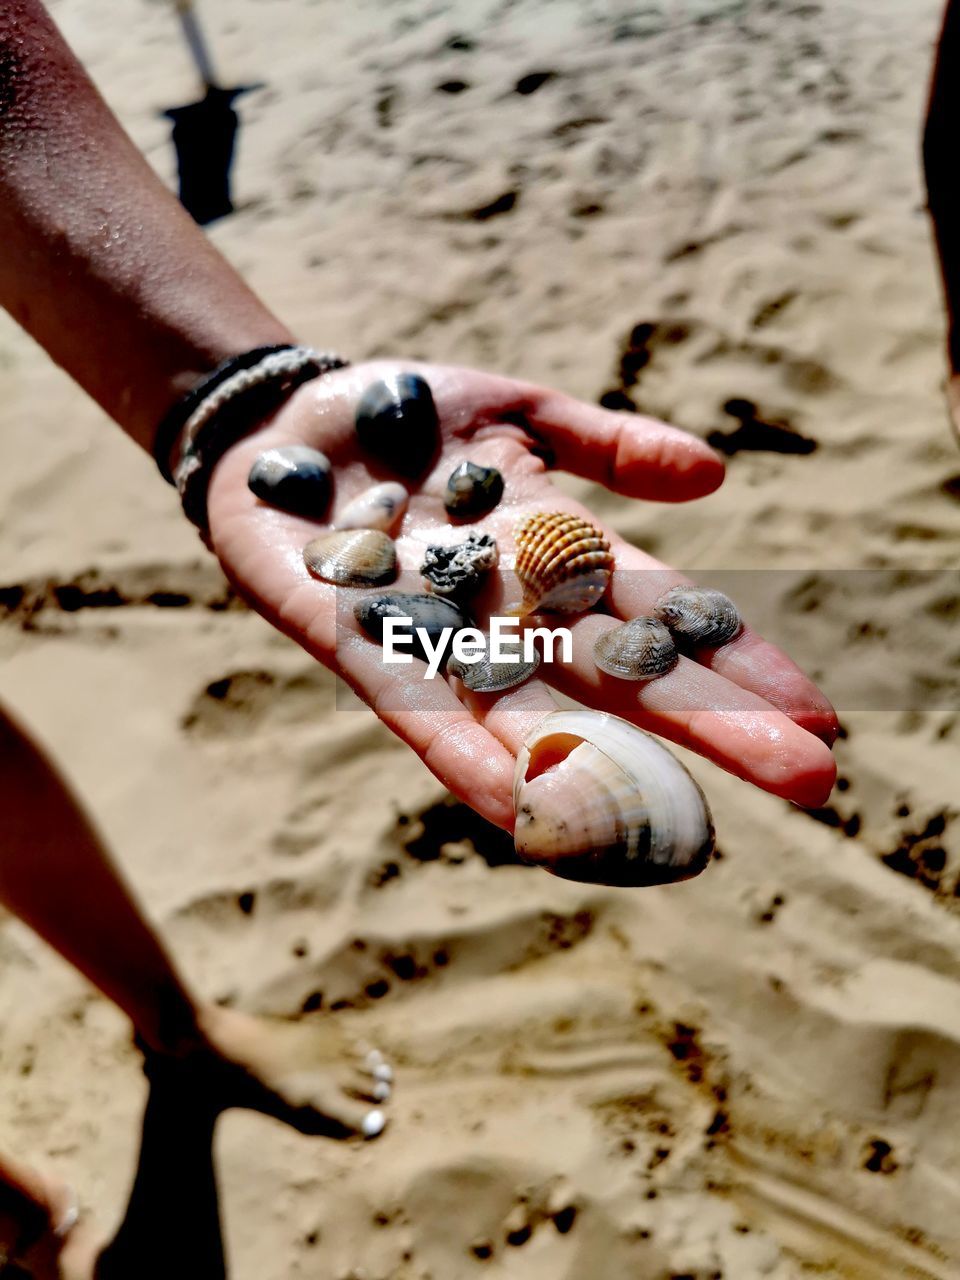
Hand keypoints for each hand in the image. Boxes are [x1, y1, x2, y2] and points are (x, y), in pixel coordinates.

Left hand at [206, 361, 837, 831]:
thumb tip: (714, 478)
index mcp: (555, 549)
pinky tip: (515, 809)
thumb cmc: (405, 416)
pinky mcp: (355, 644)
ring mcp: (435, 633)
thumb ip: (605, 444)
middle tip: (811, 782)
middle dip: (710, 723)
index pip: (664, 611)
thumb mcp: (517, 409)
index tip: (819, 715)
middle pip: (620, 672)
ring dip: (607, 766)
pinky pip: (414, 711)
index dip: (738, 660)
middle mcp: (508, 608)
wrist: (273, 424)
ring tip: (686, 828)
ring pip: (537, 709)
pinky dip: (462, 757)